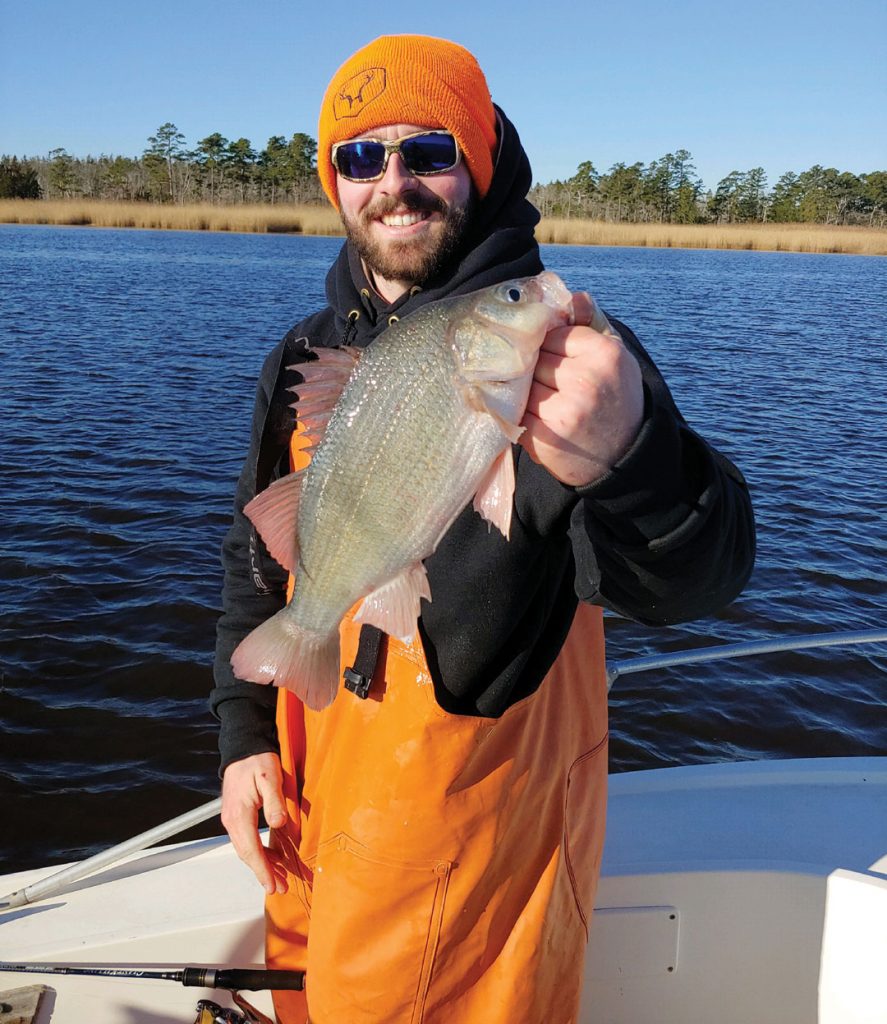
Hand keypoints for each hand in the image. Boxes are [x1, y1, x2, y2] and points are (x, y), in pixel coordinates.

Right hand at [221, 752, 288, 894]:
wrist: (244, 747)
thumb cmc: (258, 760)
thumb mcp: (270, 777)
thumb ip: (274, 801)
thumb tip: (278, 824)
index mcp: (239, 814)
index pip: (251, 849)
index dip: (262, 870)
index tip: (273, 885)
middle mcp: (232, 820)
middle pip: (247, 854)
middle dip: (263, 873)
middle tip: (280, 888)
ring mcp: (232, 818)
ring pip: (246, 849)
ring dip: (262, 864)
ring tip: (279, 878)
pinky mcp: (238, 815)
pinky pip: (247, 839)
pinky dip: (260, 851)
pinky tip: (273, 856)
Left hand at [520, 292, 643, 486]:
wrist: (624, 460)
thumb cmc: (615, 403)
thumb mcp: (614, 361)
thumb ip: (590, 327)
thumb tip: (573, 296)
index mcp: (604, 354)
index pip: (553, 334)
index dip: (547, 347)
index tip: (552, 359)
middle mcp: (585, 380)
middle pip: (533, 358)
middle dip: (533, 369)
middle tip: (546, 384)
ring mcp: (563, 409)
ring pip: (521, 384)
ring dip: (522, 392)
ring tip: (541, 403)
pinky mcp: (544, 435)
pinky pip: (514, 411)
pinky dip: (517, 414)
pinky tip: (534, 419)